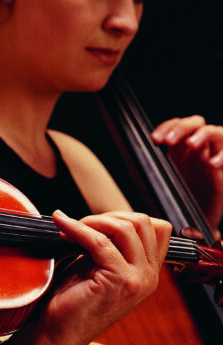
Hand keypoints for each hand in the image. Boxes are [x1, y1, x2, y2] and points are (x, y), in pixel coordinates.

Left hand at [7, 211, 169, 344]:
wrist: (58, 331)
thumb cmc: (71, 299)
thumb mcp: (94, 265)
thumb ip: (106, 244)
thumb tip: (97, 217)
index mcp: (147, 271)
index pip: (157, 228)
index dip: (123, 217)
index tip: (93, 223)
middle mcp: (150, 276)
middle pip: (144, 222)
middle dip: (108, 216)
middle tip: (79, 225)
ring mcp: (138, 279)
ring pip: (128, 227)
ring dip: (93, 221)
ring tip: (70, 228)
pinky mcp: (120, 281)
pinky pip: (101, 241)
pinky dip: (77, 228)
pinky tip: (61, 226)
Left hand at [152, 116, 222, 232]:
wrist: (200, 221)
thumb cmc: (181, 200)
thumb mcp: (164, 183)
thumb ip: (153, 171)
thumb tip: (130, 162)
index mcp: (182, 149)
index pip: (176, 125)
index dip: (167, 127)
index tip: (155, 139)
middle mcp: (199, 149)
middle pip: (195, 123)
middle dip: (181, 127)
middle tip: (169, 141)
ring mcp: (215, 156)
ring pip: (215, 132)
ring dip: (202, 134)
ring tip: (191, 144)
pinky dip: (222, 155)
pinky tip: (213, 164)